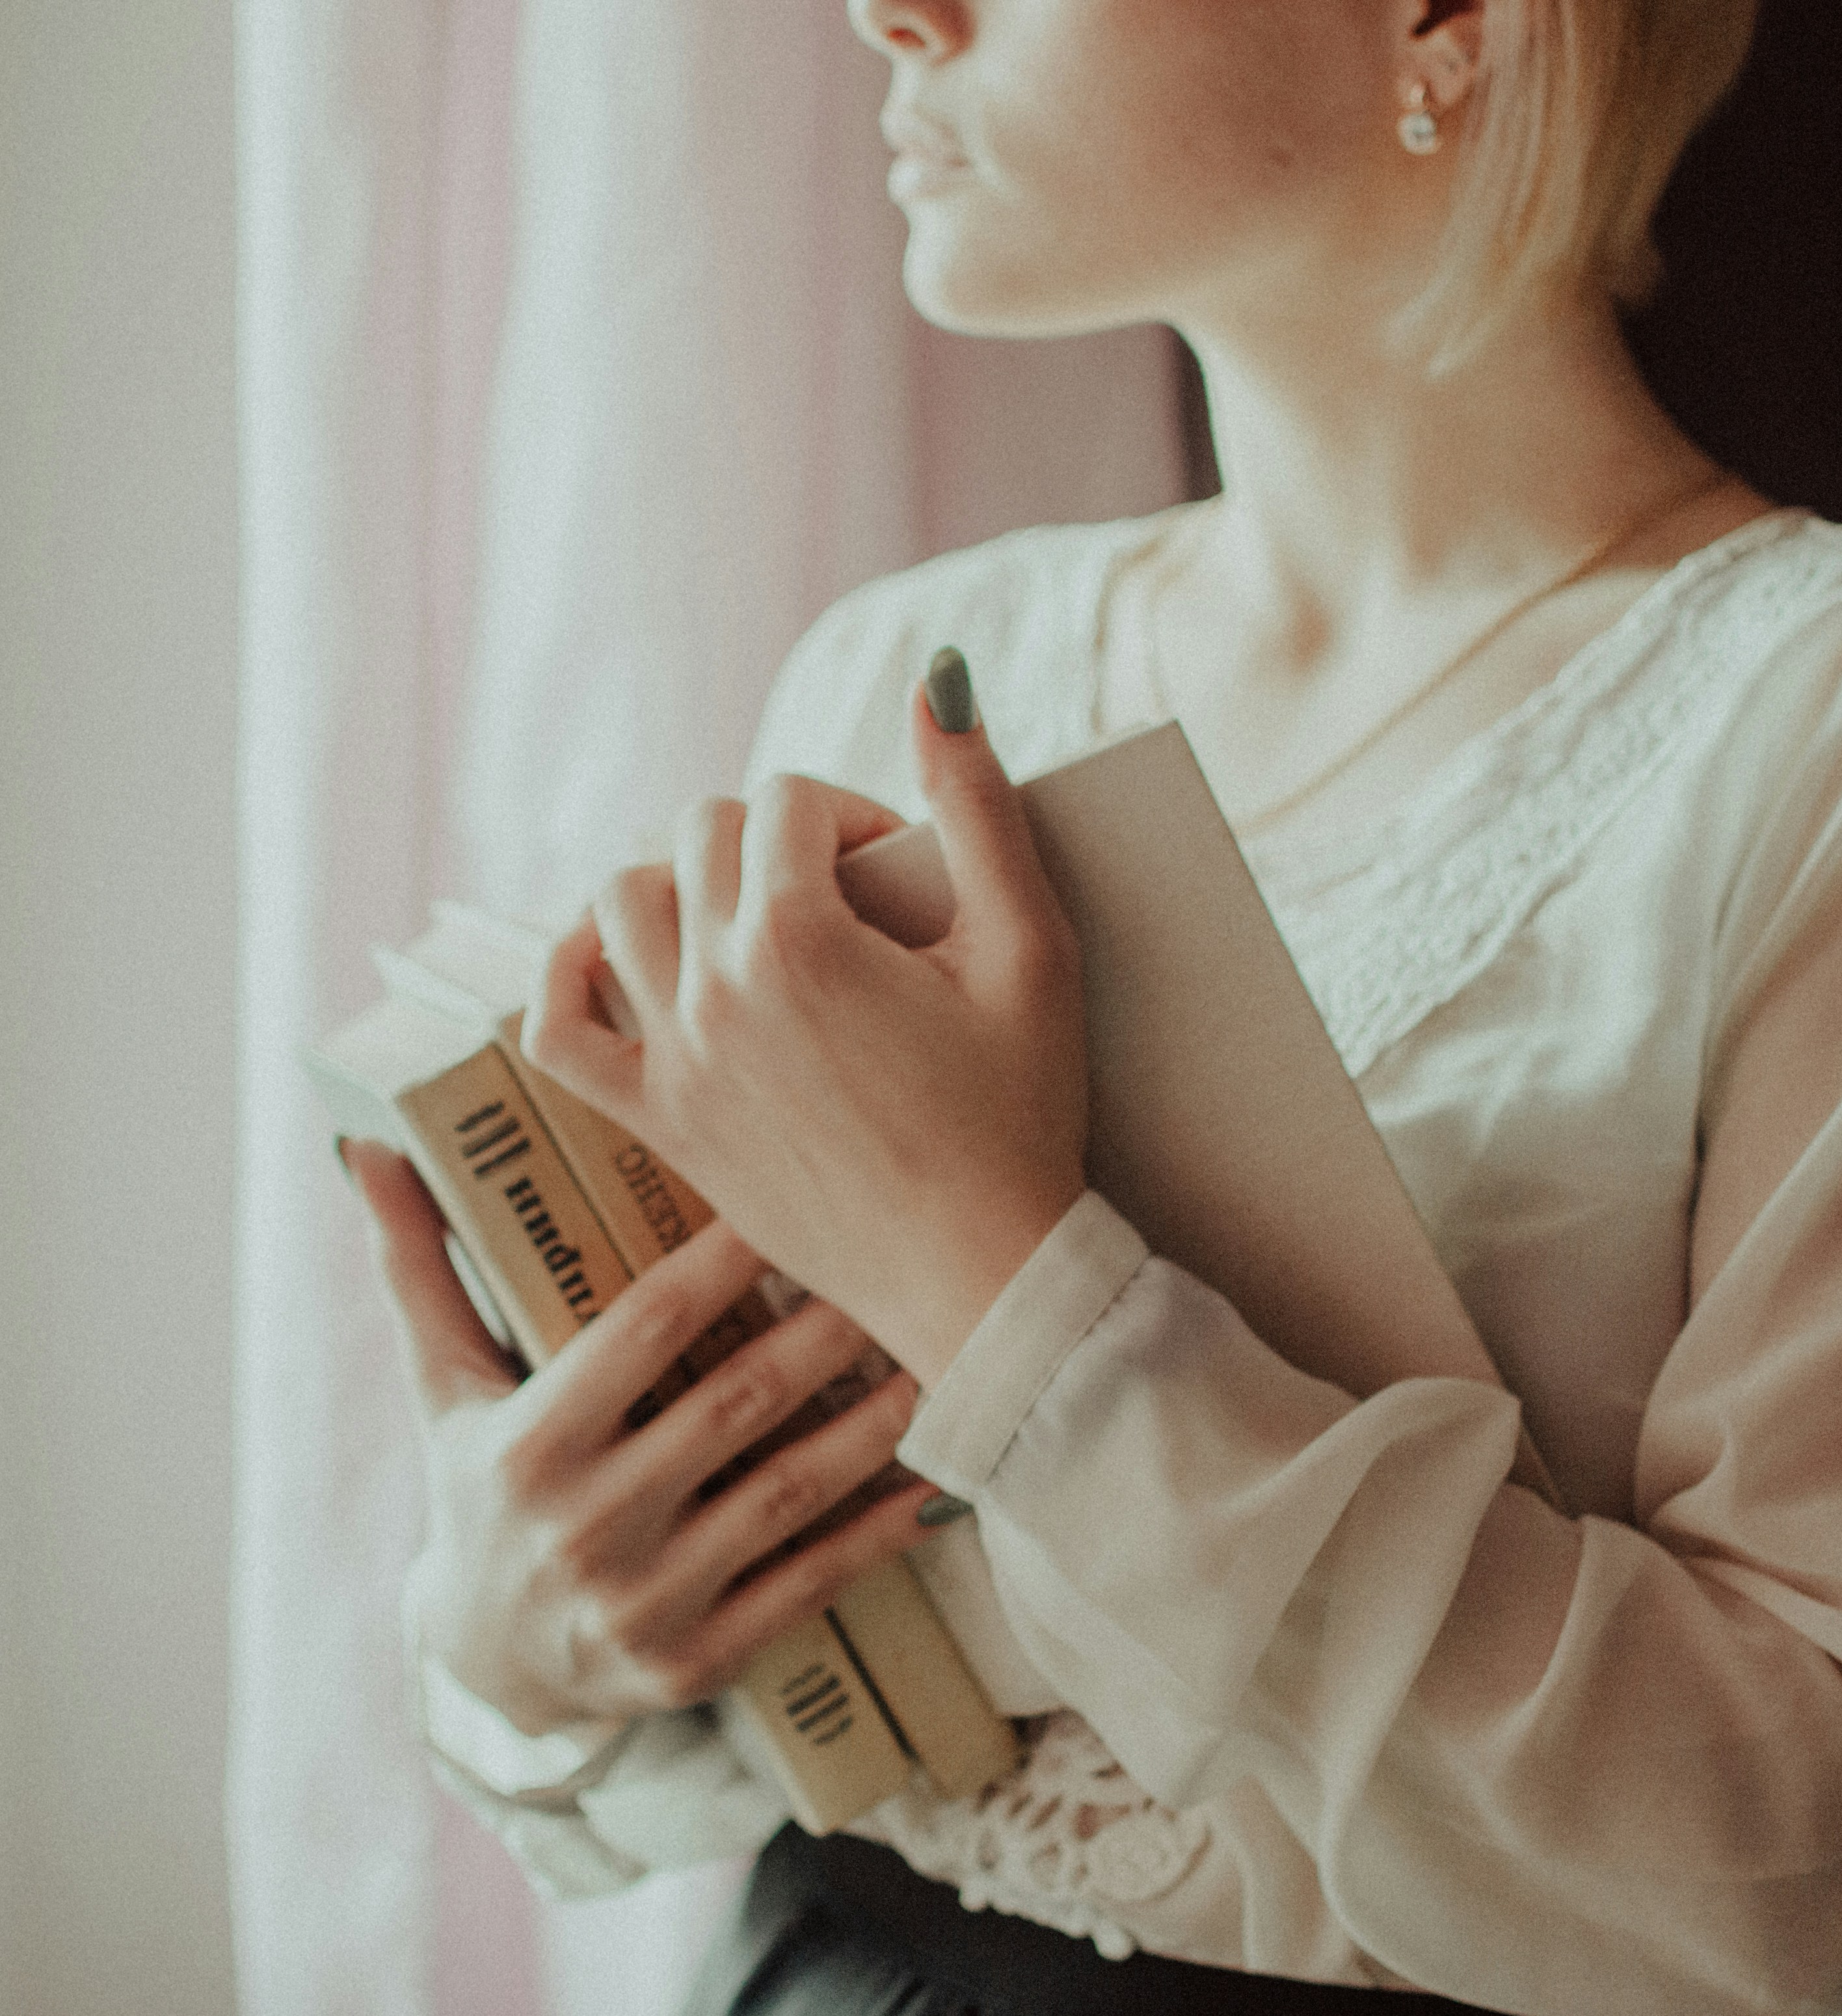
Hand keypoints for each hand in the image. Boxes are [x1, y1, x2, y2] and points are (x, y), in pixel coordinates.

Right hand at [343, 1138, 935, 1732]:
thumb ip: (417, 1267)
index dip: (719, 1263)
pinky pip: (804, 1589)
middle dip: (818, 1334)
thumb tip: (365, 1148)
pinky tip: (934, 1485)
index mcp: (528, 1446)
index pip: (641, 1332)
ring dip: (868, 1426)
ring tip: (934, 1354)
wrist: (482, 1666)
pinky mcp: (696, 1661)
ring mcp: (643, 1603)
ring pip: (783, 1497)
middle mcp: (585, 1527)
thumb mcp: (440, 1386)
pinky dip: (875, 1538)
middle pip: (730, 1407)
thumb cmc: (472, 1487)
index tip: (785, 1197)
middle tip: (893, 1265)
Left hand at [522, 675, 1089, 1386]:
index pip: (786, 800)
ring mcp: (675, 1060)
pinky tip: (616, 956)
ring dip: (678, 879)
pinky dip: (568, 972)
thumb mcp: (1030, 946)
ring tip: (748, 911)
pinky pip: (555, 1028)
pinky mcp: (661, 1123)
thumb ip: (979, 805)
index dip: (852, 812)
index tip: (903, 867)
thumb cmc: (1022, 1114)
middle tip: (843, 894)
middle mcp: (714, 990)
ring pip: (620, 903)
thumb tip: (936, 679)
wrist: (984, 1273)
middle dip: (772, 837)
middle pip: (699, 833)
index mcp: (800, 938)